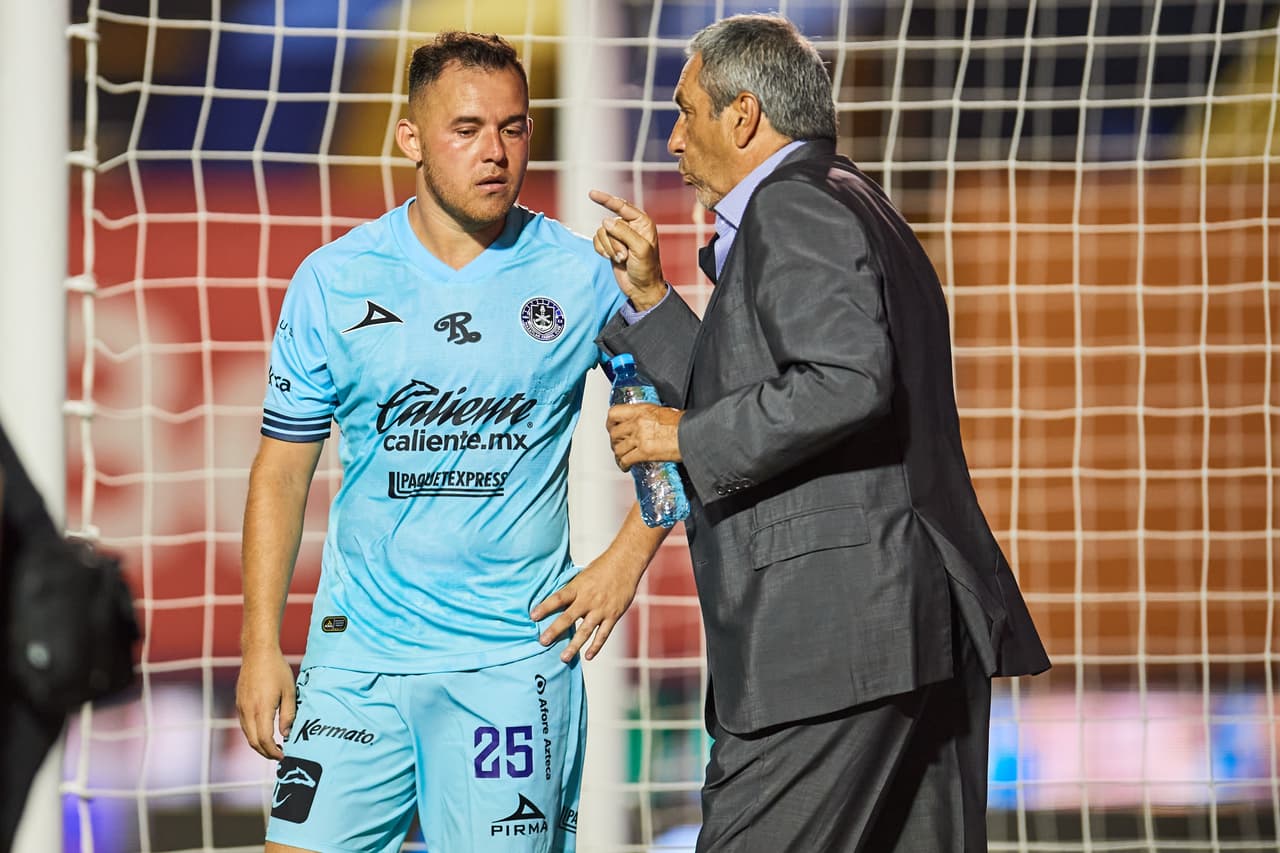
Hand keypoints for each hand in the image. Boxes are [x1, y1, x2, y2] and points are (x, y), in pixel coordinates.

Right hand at [235, 646, 295, 759]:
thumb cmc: (277, 670)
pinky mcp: (239, 703)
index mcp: (261, 709)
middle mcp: (247, 711)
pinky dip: (253, 734)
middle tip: (279, 755)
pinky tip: (264, 732)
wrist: (257, 653)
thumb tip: (286, 734)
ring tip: (274, 747)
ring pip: (247, 734)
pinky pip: (244, 725)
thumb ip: (288, 715)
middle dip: (266, 753)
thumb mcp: (289, 692)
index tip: (284, 756)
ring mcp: (241, 707)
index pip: (264, 740)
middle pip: (253, 742)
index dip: (273, 752)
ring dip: (259, 744)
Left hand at [531, 559, 640, 662]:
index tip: (533, 616)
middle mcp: (588, 599)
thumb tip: (556, 602)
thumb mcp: (583, 575)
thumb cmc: (602, 567)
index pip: (558, 598)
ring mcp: (601, 609)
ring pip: (585, 630)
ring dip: (574, 645)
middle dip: (554, 630)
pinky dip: (596, 646)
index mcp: (578, 587)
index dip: (545, 607)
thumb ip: (572, 589)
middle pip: (568, 617)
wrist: (626, 562)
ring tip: (563, 658)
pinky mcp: (613, 615)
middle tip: (543, 642)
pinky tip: (588, 656)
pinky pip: (603, 634)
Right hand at [588, 189, 666, 308]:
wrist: (641, 288)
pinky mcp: (609, 245)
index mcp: (642, 222)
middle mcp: (630, 226)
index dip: (606, 199)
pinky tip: (612, 259)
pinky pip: (597, 241)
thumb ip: (624, 233)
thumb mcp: (640, 249)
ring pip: (601, 233)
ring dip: (609, 248)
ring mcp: (618, 236)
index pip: (621, 206)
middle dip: (614, 241)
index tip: (592, 194)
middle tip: (625, 255)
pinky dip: (602, 251)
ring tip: (621, 259)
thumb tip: (605, 221)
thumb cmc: (647, 269)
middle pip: (609, 224)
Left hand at [607, 403, 682, 469]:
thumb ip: (648, 416)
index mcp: (642, 410)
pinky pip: (626, 459)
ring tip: (622, 457)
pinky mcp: (644, 452)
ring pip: (618, 448)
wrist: (693, 434)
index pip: (615, 413)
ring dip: (619, 454)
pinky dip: (623, 464)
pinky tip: (626, 466)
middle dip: (614, 441)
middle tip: (617, 444)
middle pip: (614, 433)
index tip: (612, 427)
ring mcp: (640, 437)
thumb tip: (644, 421)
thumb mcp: (663, 412)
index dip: (610, 422)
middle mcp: (638, 422)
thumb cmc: (683, 424)